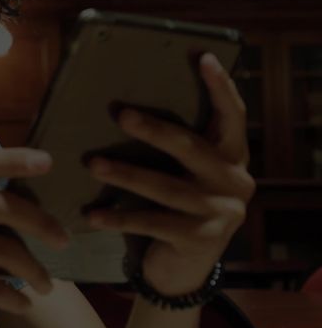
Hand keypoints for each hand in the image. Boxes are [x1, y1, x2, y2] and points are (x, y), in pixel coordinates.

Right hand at [0, 148, 69, 327]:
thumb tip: (44, 202)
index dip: (15, 160)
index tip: (47, 161)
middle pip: (2, 207)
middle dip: (41, 223)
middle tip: (64, 240)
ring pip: (3, 251)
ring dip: (34, 271)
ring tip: (46, 285)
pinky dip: (13, 297)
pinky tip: (24, 304)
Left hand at [85, 52, 255, 294]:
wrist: (184, 269)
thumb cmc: (175, 204)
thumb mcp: (183, 173)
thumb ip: (173, 146)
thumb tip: (122, 105)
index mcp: (232, 156)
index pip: (232, 115)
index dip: (220, 87)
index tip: (202, 58)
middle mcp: (235, 181)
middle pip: (191, 148)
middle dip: (154, 130)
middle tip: (120, 114)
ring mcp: (221, 212)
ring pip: (165, 188)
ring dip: (125, 174)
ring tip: (92, 164)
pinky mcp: (200, 240)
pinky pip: (151, 223)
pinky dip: (118, 216)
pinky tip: (92, 213)